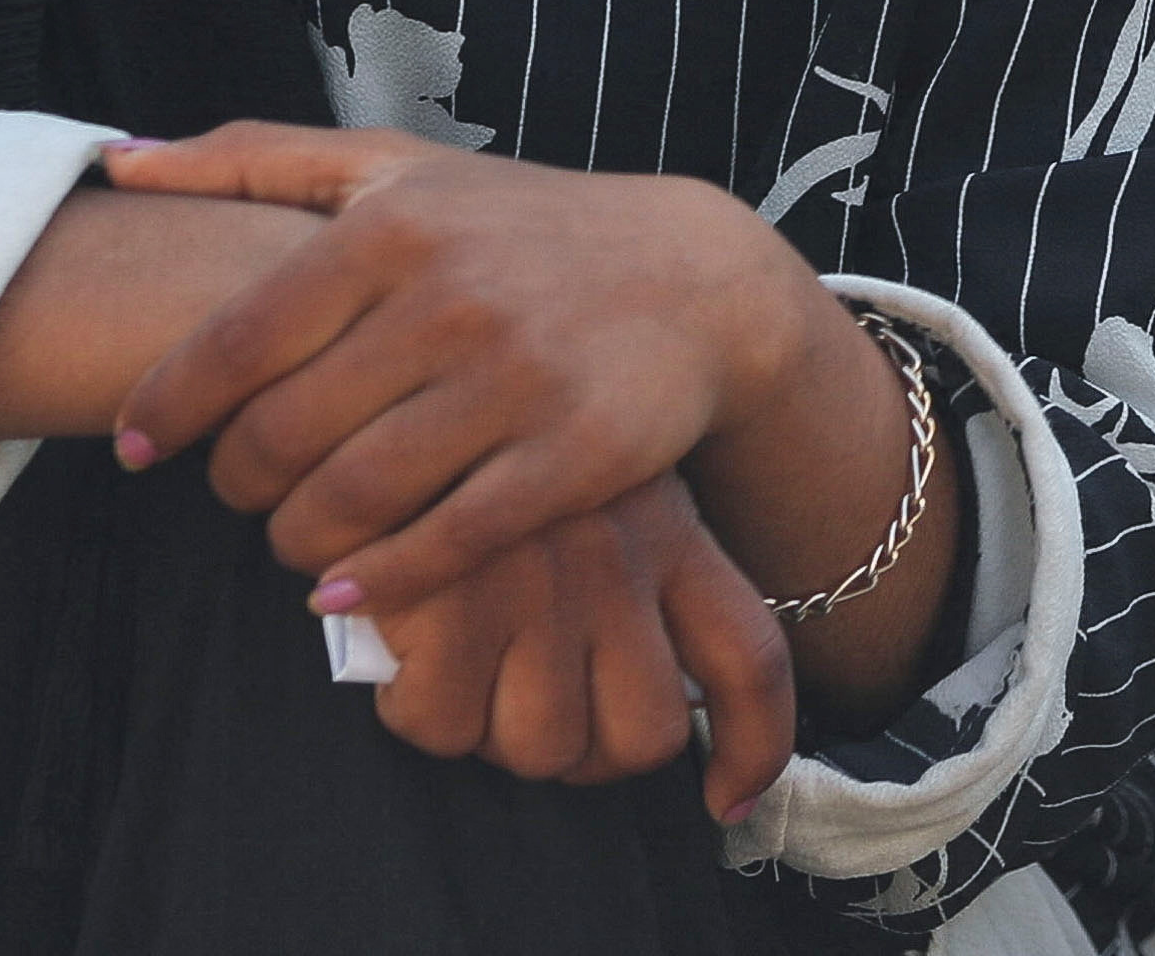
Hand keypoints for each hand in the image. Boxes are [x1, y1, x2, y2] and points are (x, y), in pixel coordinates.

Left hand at [103, 125, 825, 613]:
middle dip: (235, 485)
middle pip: (280, 437)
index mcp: (394, 226)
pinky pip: (444, 545)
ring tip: (294, 536)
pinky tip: (350, 587)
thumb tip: (117, 164)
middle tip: (241, 492)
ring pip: (351, 501)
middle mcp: (451, 299)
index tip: (139, 448)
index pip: (234, 343)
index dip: (167, 411)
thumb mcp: (398, 168)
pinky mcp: (574, 456)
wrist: (700, 277)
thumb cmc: (522, 224)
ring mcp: (517, 381)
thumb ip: (254, 156)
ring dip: (296, 542)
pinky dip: (378, 581)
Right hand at [359, 476, 797, 824]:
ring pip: (543, 747)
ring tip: (462, 672)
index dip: (752, 747)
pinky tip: (407, 655)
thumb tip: (650, 714)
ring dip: (495, 735)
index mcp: (671, 535)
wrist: (402, 354)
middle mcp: (623, 562)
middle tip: (526, 708)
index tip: (727, 800)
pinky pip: (442, 726)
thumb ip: (633, 584)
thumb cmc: (494, 440)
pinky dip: (419, 710)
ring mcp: (542, 582)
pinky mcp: (451, 595)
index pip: (749, 658)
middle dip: (584, 753)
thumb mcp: (598, 485)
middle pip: (644, 738)